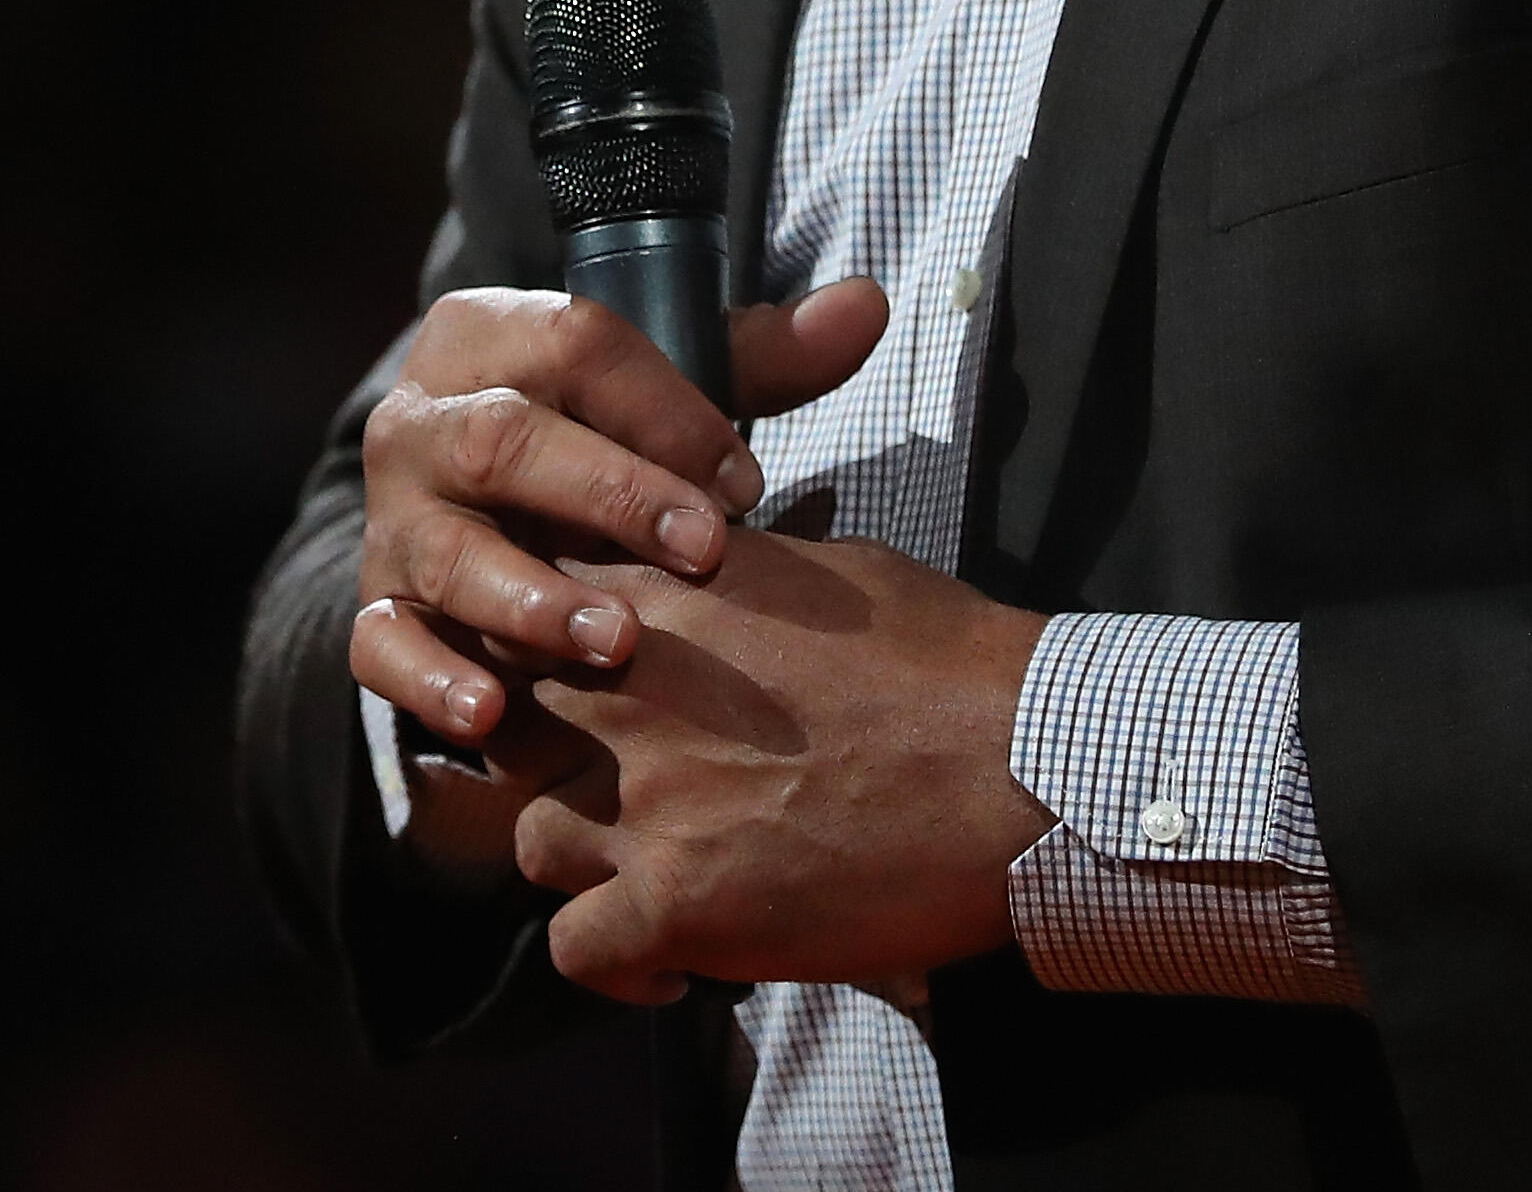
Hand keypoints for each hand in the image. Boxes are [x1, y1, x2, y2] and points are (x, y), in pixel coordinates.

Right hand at [349, 280, 889, 852]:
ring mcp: (393, 519)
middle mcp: (421, 419)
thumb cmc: (594, 440)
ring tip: (615, 641)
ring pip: (447, 550)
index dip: (667, 411)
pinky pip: (383, 643)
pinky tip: (492, 712)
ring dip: (532, 599)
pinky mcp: (374, 607)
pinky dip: (432, 679)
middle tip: (703, 554)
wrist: (473, 515)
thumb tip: (867, 306)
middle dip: (609, 497)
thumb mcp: (665, 393)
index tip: (746, 483)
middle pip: (505, 441)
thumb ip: (762, 359)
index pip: (574, 345)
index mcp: (488, 334)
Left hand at [510, 530, 1053, 1004]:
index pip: (522, 613)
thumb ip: (725, 578)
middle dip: (548, 758)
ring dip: (582, 858)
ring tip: (649, 868)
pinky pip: (574, 949)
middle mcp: (625, 697)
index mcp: (660, 600)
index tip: (576, 689)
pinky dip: (612, 962)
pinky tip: (670, 956)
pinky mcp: (677, 909)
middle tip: (612, 783)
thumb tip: (696, 579)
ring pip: (528, 841)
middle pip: (508, 730)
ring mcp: (643, 807)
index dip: (538, 658)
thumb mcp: (822, 569)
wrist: (1023, 766)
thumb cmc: (949, 661)